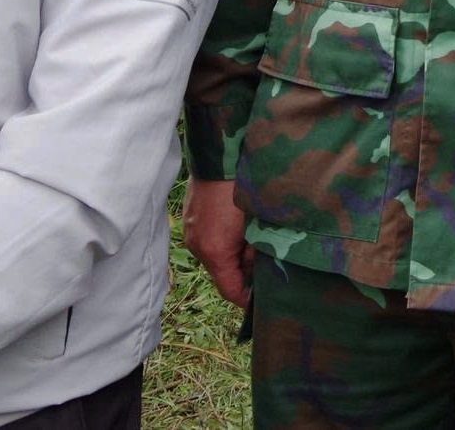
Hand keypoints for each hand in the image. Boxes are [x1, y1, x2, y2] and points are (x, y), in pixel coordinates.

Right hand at [182, 180, 253, 306]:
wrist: (220, 155)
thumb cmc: (244, 188)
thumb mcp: (258, 223)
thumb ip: (257, 250)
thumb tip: (258, 266)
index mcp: (216, 251)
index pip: (230, 290)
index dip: (247, 298)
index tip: (261, 299)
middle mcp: (198, 246)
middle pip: (222, 273)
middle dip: (243, 270)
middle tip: (264, 256)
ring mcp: (190, 232)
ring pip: (215, 255)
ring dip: (233, 252)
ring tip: (252, 234)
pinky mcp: (189, 219)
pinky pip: (208, 239)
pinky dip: (223, 239)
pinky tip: (238, 223)